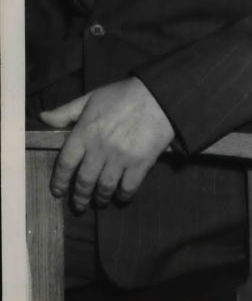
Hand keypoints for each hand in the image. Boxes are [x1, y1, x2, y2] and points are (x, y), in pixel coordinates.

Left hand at [40, 76, 174, 210]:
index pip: (65, 164)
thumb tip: (43, 118)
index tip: (58, 192)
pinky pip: (128, 188)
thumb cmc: (124, 95)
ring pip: (104, 188)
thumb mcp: (91, 97)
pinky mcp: (140, 163)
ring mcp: (120, 158)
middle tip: (79, 205)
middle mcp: (100, 148)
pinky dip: (123, 196)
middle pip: (84, 181)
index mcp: (85, 132)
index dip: (59, 182)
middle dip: (80, 197)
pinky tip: (121, 196)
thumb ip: (66, 111)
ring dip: (100, 199)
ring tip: (100, 201)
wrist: (159, 94)